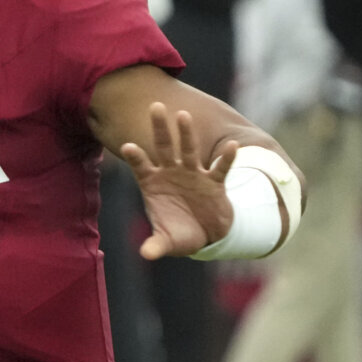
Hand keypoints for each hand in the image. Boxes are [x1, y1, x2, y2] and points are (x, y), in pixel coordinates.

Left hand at [118, 103, 234, 259]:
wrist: (206, 234)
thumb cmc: (180, 234)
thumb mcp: (168, 242)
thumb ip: (157, 245)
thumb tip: (147, 254)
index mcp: (153, 184)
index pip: (141, 166)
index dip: (136, 157)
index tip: (128, 146)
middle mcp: (171, 173)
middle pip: (163, 147)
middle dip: (159, 129)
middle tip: (155, 106)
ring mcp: (193, 174)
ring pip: (189, 150)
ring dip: (186, 134)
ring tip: (183, 115)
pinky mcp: (214, 181)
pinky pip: (221, 168)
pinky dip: (227, 159)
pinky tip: (233, 147)